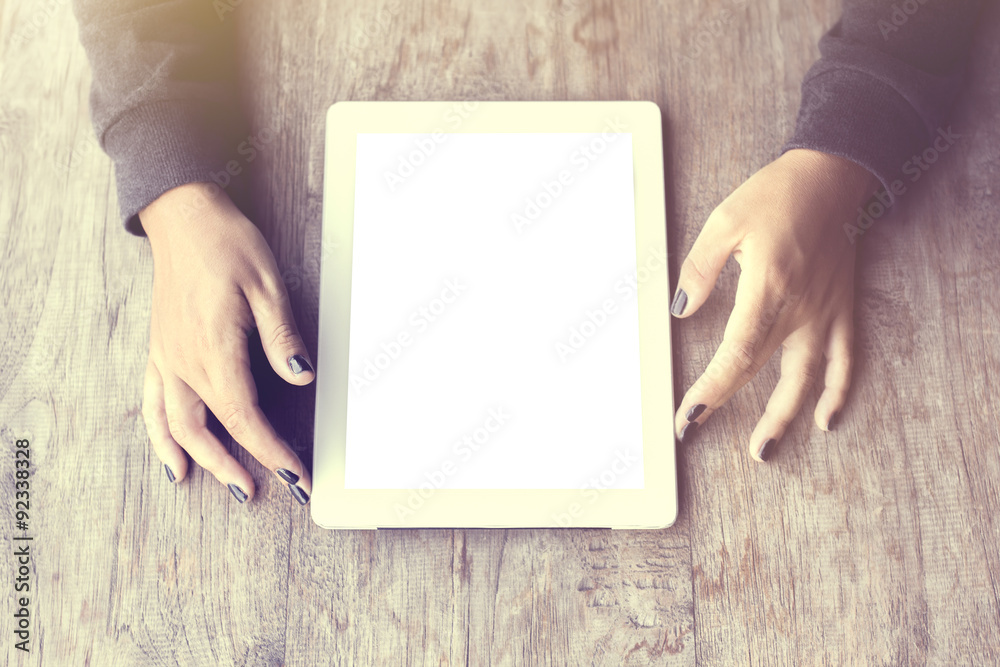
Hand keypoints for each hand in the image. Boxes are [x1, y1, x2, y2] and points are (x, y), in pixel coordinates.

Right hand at [140, 182, 313, 503]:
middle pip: (208, 431)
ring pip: (176, 426)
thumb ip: (281, 339)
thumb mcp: (268, 286)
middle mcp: (184, 362)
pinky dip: (160, 437)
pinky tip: (171, 460)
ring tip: (225, 485)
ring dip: (200, 460)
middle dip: (236, 466)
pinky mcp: (160, 351)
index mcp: (214, 350)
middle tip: (262, 491)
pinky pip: (153, 404)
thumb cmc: (228, 245)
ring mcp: (167, 358)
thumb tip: (301, 379)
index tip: (294, 473)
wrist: (184, 217)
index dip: (271, 451)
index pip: (245, 417)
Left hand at [671, 148, 876, 461]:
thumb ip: (699, 269)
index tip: (688, 417)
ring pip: (805, 379)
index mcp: (767, 289)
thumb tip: (681, 309)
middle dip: (726, 405)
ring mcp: (824, 313)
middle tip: (695, 431)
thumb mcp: (724, 222)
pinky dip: (838, 391)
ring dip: (784, 417)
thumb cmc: (777, 194)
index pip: (736, 355)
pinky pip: (846, 359)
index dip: (711, 391)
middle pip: (759, 371)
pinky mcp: (841, 309)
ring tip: (763, 449)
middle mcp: (799, 309)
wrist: (833, 176)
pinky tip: (827, 418)